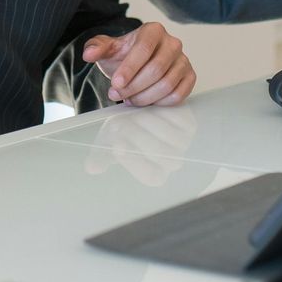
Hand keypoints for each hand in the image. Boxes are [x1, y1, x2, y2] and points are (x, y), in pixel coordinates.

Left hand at [81, 22, 195, 105]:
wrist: (136, 63)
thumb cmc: (124, 55)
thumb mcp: (107, 50)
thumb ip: (96, 48)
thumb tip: (89, 53)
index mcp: (153, 30)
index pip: (144, 49)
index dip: (129, 69)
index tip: (115, 83)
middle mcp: (172, 43)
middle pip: (156, 69)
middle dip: (134, 86)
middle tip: (117, 94)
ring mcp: (183, 60)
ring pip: (167, 84)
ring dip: (145, 97)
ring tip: (129, 99)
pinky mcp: (189, 76)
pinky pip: (179, 94)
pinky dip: (160, 102)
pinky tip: (146, 101)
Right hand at [84, 106, 198, 185]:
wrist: (136, 115)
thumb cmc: (121, 134)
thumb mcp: (107, 144)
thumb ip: (100, 156)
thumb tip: (92, 168)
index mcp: (155, 174)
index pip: (152, 175)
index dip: (135, 162)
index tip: (117, 145)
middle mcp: (173, 162)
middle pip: (160, 154)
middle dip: (137, 137)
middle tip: (118, 124)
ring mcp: (184, 144)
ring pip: (168, 135)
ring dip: (146, 122)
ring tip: (129, 112)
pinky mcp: (189, 124)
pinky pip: (176, 118)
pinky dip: (159, 111)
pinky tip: (146, 106)